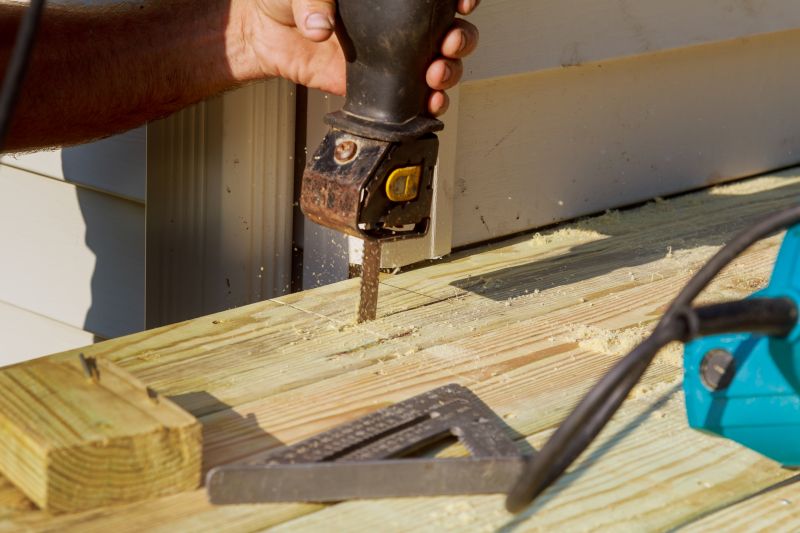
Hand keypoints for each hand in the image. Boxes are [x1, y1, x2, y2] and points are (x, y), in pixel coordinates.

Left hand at [233, 0, 479, 115]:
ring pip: (440, 63)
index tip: (462, 1)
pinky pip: (414, 96)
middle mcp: (397, 25)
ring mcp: (392, 56)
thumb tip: (320, 25)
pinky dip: (429, 102)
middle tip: (449, 42)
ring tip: (437, 74)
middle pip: (450, 29)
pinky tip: (431, 102)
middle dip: (461, 37)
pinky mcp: (379, 85)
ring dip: (450, 71)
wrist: (263, 34)